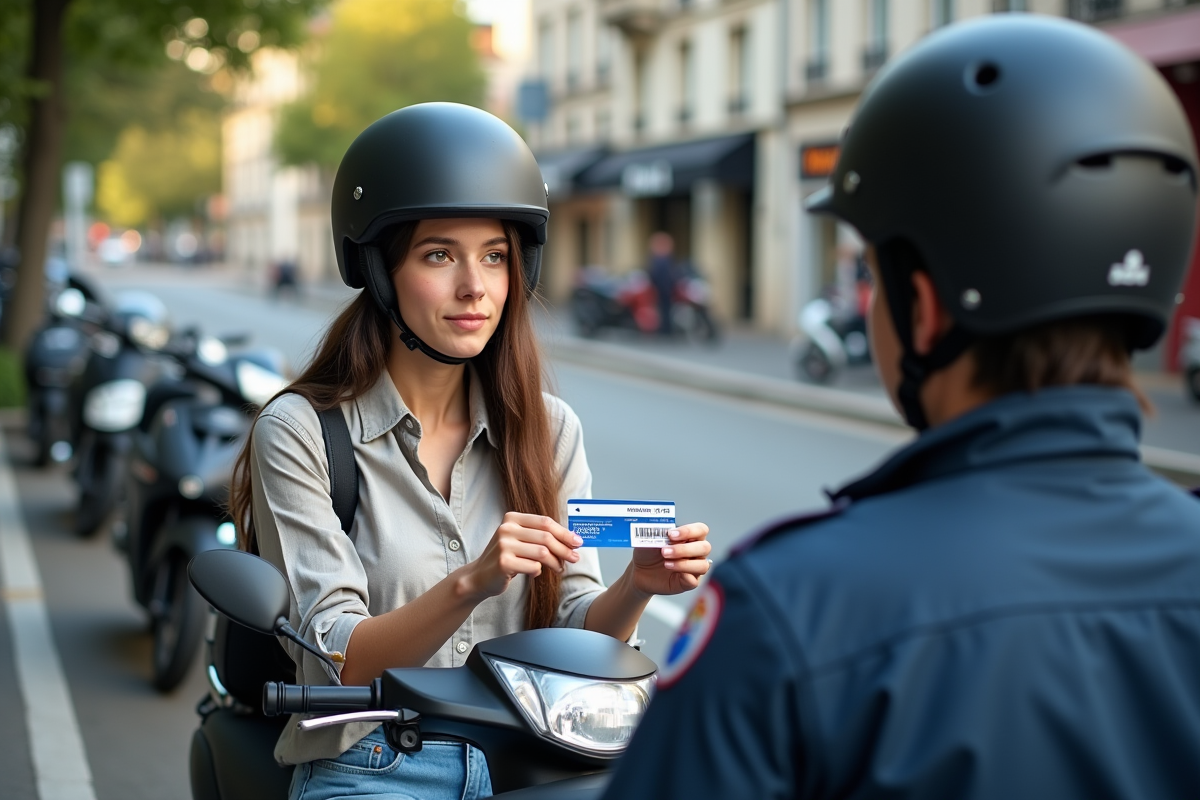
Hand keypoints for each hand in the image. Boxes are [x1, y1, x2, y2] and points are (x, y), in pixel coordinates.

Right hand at [460, 512, 582, 600]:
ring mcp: (503, 545)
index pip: (545, 522)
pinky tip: (535, 572)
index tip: (578, 542)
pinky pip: (533, 566)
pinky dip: (538, 571)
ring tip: (560, 568)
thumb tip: (572, 539)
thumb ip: (540, 536)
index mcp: (512, 518)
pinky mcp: (504, 563)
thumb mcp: (520, 540)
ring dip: (556, 562)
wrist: (479, 577)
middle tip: (575, 558)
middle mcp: (506, 528)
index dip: (564, 532)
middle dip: (564, 549)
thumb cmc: (506, 557)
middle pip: (546, 537)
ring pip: (542, 552)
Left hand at [629, 523, 711, 596]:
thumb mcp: (650, 540)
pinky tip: (672, 573)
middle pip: (705, 547)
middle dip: (684, 549)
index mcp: (690, 537)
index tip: (671, 534)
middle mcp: (696, 552)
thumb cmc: (648, 553)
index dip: (689, 531)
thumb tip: (663, 530)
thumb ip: (658, 534)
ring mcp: (694, 568)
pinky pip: (694, 581)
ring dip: (684, 564)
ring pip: (703, 565)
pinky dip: (685, 577)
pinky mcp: (688, 583)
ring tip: (666, 563)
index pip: (701, 529)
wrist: (639, 572)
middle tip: (664, 551)